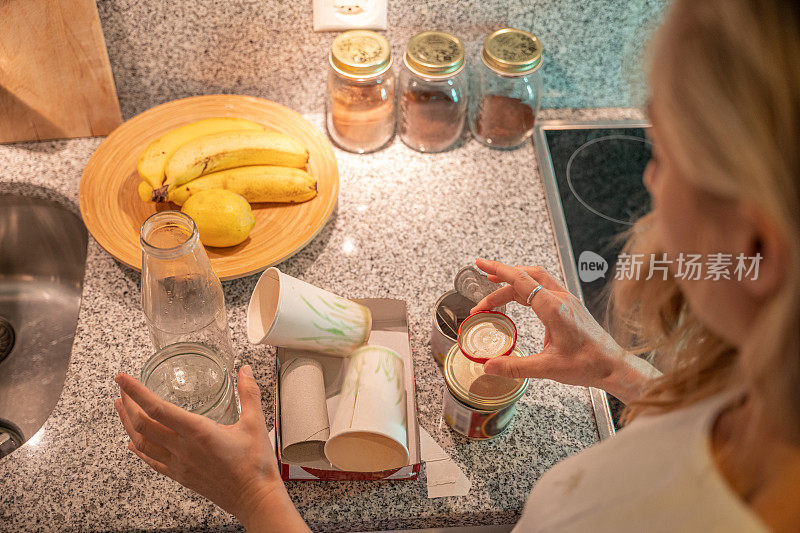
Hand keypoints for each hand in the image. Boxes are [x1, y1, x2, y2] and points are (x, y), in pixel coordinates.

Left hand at [114, 366, 307, 532]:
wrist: (255, 499)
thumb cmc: (255, 465)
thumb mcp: (255, 423)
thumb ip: (249, 394)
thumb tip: (245, 371)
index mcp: (198, 433)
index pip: (158, 408)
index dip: (137, 392)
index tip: (123, 378)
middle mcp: (183, 449)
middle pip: (143, 425)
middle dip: (128, 405)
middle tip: (122, 389)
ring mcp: (179, 465)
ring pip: (142, 443)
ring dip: (128, 424)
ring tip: (121, 409)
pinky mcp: (180, 476)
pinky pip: (151, 461)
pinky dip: (138, 450)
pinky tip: (132, 443)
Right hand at [471, 259, 659, 403]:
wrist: (613, 366)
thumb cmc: (588, 365)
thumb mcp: (548, 368)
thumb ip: (515, 366)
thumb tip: (489, 365)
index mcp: (554, 309)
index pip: (521, 281)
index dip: (499, 271)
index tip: (482, 264)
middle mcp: (561, 299)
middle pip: (526, 277)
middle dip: (502, 277)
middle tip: (482, 281)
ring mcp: (567, 300)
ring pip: (537, 279)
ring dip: (515, 280)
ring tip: (496, 285)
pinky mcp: (570, 306)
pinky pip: (545, 287)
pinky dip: (527, 287)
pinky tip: (519, 299)